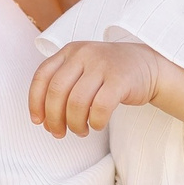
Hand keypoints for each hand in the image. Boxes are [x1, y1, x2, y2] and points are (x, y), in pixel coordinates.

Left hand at [29, 39, 168, 136]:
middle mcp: (83, 54)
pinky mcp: (120, 79)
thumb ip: (63, 86)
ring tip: (81, 131)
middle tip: (59, 133)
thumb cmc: (109, 74)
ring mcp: (102, 65)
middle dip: (54, 118)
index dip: (35, 102)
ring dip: (74, 123)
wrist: (147, 65)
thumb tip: (44, 120)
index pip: (42, 77)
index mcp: (69, 51)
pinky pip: (100, 107)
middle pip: (57, 92)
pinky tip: (97, 125)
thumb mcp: (82, 69)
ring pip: (76, 102)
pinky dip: (95, 122)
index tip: (39, 122)